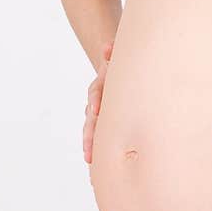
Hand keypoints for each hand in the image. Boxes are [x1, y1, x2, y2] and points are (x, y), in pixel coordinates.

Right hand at [83, 39, 113, 164]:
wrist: (117, 66)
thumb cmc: (122, 63)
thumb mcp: (120, 55)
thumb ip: (113, 52)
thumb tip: (108, 48)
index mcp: (103, 83)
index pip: (96, 92)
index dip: (95, 100)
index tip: (96, 110)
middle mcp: (97, 98)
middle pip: (90, 117)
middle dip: (89, 134)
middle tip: (89, 151)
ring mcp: (99, 109)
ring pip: (91, 127)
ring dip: (90, 142)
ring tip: (89, 158)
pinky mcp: (104, 118)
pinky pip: (99, 132)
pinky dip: (96, 146)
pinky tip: (96, 162)